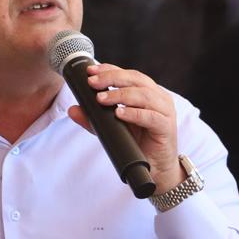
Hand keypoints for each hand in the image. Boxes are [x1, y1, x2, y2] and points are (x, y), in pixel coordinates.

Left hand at [69, 64, 183, 191]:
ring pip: (144, 95)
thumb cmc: (138, 144)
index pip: (129, 74)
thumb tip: (72, 109)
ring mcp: (165, 111)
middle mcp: (158, 97)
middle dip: (112, 78)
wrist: (155, 169)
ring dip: (121, 95)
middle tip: (93, 83)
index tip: (90, 71)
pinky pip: (151, 116)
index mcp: (148, 92)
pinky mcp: (166, 127)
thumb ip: (94, 118)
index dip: (110, 69)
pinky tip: (120, 113)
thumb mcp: (112, 128)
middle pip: (136, 79)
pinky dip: (134, 113)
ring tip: (101, 99)